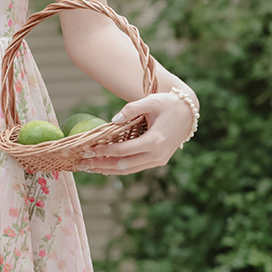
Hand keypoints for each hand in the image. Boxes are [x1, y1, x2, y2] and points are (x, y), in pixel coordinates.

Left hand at [79, 92, 195, 174]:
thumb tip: (113, 120)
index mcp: (155, 140)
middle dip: (101, 164)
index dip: (103, 151)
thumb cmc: (168, 104)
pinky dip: (119, 168)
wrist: (189, 112)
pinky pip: (135, 167)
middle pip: (123, 165)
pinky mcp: (158, 161)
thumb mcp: (150, 101)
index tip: (87, 149)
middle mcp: (157, 155)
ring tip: (89, 167)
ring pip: (129, 170)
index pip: (122, 150)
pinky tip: (105, 166)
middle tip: (82, 163)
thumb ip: (131, 109)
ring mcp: (159, 160)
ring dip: (108, 170)